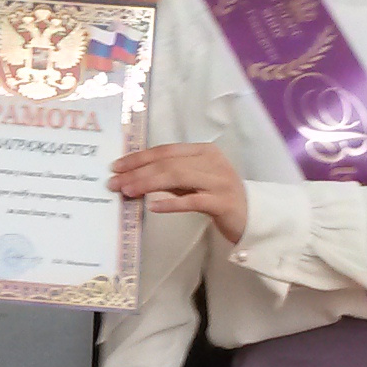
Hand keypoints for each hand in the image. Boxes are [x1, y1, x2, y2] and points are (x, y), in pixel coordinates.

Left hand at [108, 143, 250, 242]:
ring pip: (178, 177)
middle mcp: (212, 162)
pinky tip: (154, 206)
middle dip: (137, 172)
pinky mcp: (223, 202)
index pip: (165, 150)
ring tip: (127, 191)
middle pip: (168, 163)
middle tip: (114, 183)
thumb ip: (170, 177)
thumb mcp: (192, 182)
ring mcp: (219, 181)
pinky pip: (193, 201)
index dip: (139, 157)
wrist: (252, 216)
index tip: (116, 166)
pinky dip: (172, 203)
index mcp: (203, 151)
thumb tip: (133, 178)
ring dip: (148, 184)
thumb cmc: (216, 197)